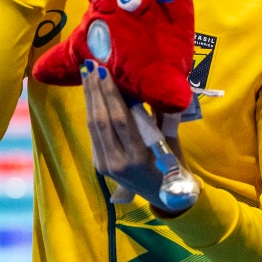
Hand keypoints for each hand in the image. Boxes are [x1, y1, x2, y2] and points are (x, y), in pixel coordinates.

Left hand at [81, 67, 171, 210]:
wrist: (166, 197)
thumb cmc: (174, 166)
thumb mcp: (171, 141)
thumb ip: (160, 116)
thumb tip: (150, 86)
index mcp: (138, 156)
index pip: (120, 119)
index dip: (111, 94)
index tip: (105, 70)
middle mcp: (117, 162)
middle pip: (101, 120)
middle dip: (95, 90)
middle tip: (91, 64)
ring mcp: (105, 165)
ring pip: (93, 126)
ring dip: (90, 98)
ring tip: (87, 74)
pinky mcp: (99, 164)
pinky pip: (94, 134)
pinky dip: (92, 111)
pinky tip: (92, 94)